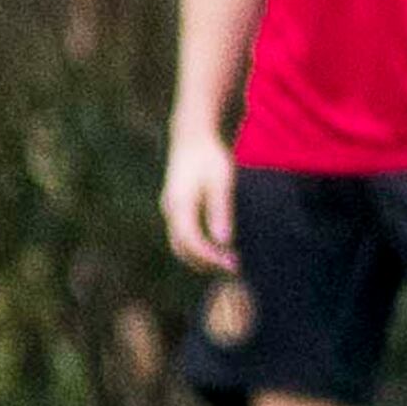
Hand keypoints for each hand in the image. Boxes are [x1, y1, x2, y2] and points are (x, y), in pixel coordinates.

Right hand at [161, 130, 237, 272]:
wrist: (193, 136)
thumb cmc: (210, 157)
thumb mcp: (221, 181)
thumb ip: (220, 210)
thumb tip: (223, 240)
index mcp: (180, 205)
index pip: (191, 242)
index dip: (211, 258)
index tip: (233, 265)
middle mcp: (171, 210)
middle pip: (183, 249)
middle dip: (206, 263)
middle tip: (235, 269)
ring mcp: (172, 209)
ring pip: (181, 244)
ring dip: (202, 257)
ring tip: (229, 262)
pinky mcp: (177, 207)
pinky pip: (184, 235)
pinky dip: (199, 247)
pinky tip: (221, 247)